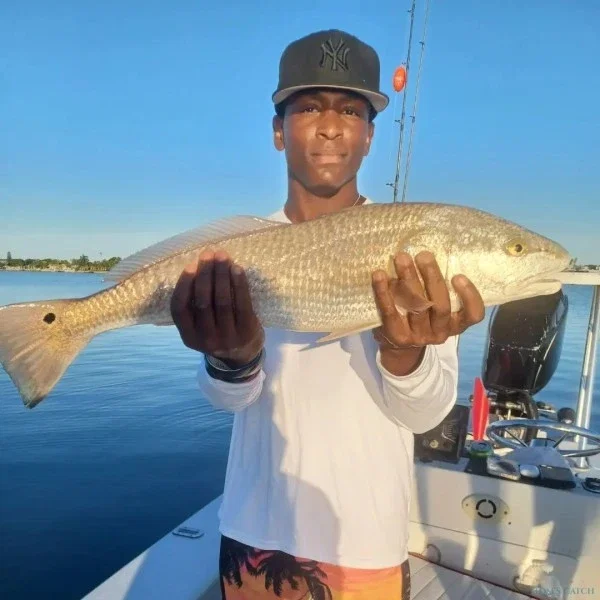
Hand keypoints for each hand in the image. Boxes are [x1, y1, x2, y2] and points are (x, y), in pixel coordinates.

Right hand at [170, 249, 264, 366]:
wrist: (243, 356)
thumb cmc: (217, 333)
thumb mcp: (199, 328)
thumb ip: (194, 308)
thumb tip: (197, 268)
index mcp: (188, 336)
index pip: (179, 309)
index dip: (184, 285)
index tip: (190, 265)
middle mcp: (206, 339)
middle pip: (203, 302)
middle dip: (205, 274)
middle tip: (208, 254)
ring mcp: (227, 337)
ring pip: (222, 301)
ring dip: (222, 275)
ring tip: (222, 257)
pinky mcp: (246, 331)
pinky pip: (242, 303)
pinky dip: (239, 284)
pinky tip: (237, 269)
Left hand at [371, 251, 484, 374]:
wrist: (398, 348)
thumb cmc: (420, 318)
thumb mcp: (435, 309)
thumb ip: (436, 290)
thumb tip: (425, 256)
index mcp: (455, 324)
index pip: (473, 315)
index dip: (470, 297)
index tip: (459, 276)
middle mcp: (439, 332)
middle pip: (440, 306)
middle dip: (432, 277)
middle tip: (423, 255)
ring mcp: (418, 336)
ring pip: (416, 306)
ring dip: (408, 279)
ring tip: (402, 258)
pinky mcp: (396, 336)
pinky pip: (390, 312)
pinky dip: (383, 292)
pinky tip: (379, 275)